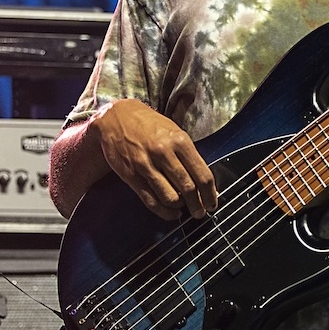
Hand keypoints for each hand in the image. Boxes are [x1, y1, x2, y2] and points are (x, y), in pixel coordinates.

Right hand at [91, 99, 217, 220]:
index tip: (212, 203)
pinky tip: (171, 212)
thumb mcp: (174, 132)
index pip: (202, 174)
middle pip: (188, 188)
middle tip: (200, 212)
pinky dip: (163, 211)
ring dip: (180, 208)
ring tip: (184, 209)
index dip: (210, 194)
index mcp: (180, 142)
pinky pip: (151, 200)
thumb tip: (202, 180)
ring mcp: (146, 166)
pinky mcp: (131, 176)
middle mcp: (164, 153)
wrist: (116, 117)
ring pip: (170, 197)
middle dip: (197, 205)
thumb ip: (188, 155)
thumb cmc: (149, 125)